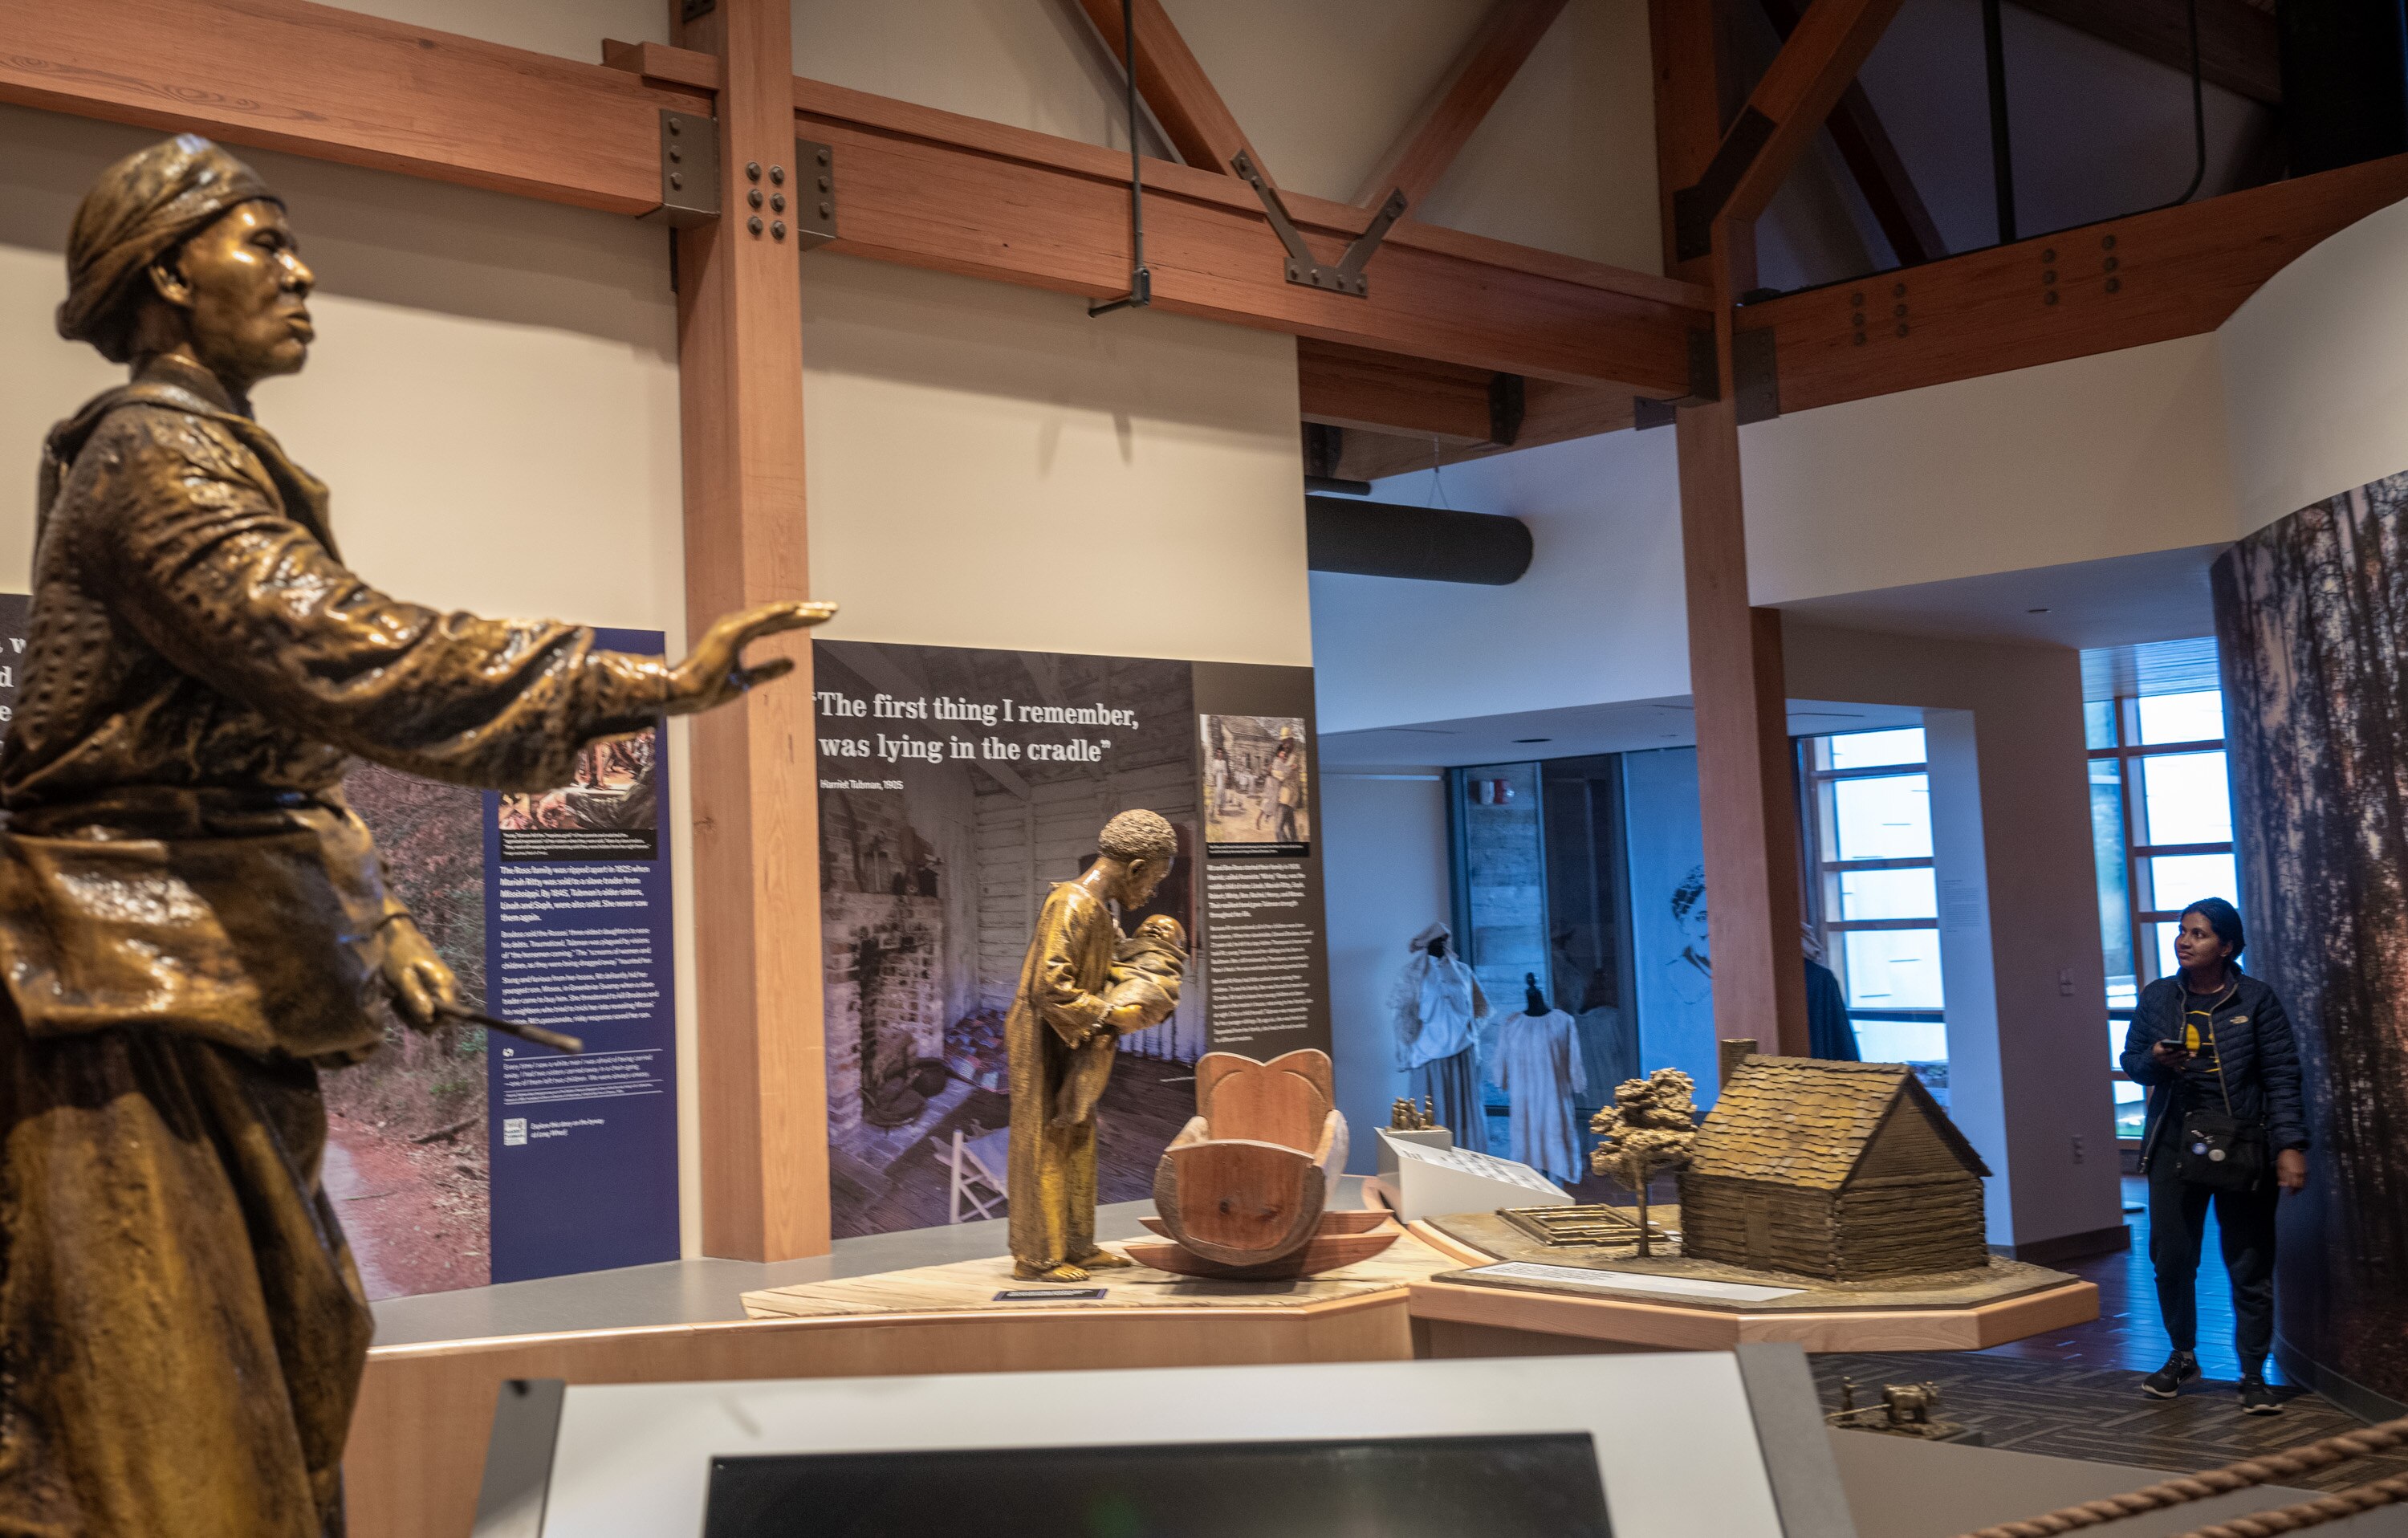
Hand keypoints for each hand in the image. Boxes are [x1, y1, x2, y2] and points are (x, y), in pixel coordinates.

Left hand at [381, 918, 459, 1031]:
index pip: (448, 1017)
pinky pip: (429, 1010)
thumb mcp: (402, 977)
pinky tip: (401, 997)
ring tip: (396, 998)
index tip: (407, 1012)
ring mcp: (446, 991)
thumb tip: (428, 1019)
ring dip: (411, 1013)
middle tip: (396, 1003)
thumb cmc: (399, 955)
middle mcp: (452, 989)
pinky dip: (412, 1008)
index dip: (427, 1021)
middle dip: (416, 1017)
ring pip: (432, 1017)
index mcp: (446, 984)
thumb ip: (415, 997)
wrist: (399, 938)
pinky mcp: (439, 992)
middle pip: (439, 1020)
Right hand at [663, 601, 836, 715]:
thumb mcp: (747, 681)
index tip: (825, 618)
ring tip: (824, 610)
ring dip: (800, 611)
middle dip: (808, 612)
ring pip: (773, 615)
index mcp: (741, 634)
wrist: (684, 696)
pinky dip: (776, 613)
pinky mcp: (728, 633)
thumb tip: (793, 663)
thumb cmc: (709, 690)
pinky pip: (757, 620)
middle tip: (833, 609)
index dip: (802, 620)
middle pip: (780, 616)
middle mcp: (737, 625)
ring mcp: (732, 627)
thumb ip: (769, 670)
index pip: (778, 623)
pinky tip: (796, 609)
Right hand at [2150, 1040, 2191, 1067]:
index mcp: (2158, 1053)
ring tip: (2190, 1055)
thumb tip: (2169, 1040)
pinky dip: (2184, 1061)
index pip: (2162, 1052)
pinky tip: (2189, 1058)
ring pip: (2176, 1061)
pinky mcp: (2171, 1065)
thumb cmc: (2160, 1047)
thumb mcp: (2159, 1043)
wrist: (2156, 1055)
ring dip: (2184, 1058)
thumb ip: (2164, 1041)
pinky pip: (2179, 1064)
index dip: (2166, 1051)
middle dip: (2178, 1054)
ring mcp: (2167, 1063)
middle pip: (2171, 1057)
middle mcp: (2162, 1059)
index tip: (2172, 1049)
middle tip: (2185, 1051)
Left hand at [2276, 1148, 2307, 1193]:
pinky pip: (2306, 1179)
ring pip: (2303, 1183)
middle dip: (2295, 1191)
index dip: (2290, 1191)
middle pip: (2299, 1186)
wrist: (2292, 1149)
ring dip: (2300, 1188)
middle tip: (2292, 1194)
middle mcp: (2298, 1172)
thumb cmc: (2284, 1158)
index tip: (2288, 1194)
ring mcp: (2303, 1171)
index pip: (2292, 1185)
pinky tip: (2299, 1184)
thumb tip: (2282, 1185)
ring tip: (2295, 1190)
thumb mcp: (2280, 1167)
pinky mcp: (2306, 1169)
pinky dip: (2303, 1183)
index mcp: (2291, 1172)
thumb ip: (2281, 1177)